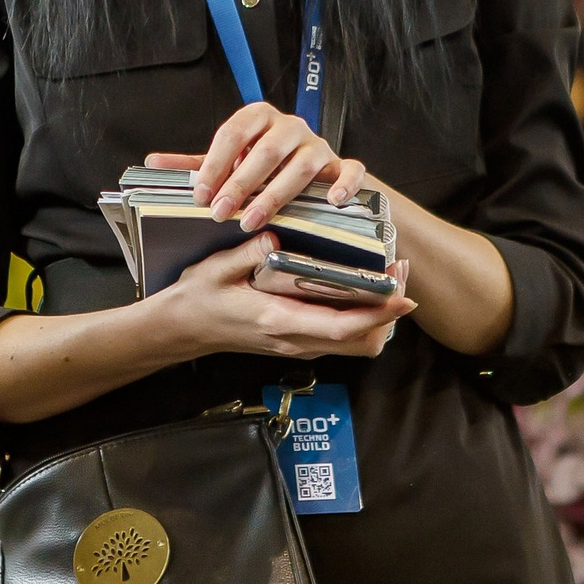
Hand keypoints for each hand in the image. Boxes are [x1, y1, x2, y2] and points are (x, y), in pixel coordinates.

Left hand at [145, 100, 365, 229]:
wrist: (312, 174)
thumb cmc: (262, 166)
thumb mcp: (228, 162)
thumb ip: (196, 164)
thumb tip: (151, 162)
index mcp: (258, 117)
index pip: (233, 133)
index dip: (215, 163)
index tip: (200, 194)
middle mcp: (290, 126)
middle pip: (267, 151)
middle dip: (241, 185)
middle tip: (220, 213)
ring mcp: (319, 145)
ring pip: (303, 165)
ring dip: (277, 194)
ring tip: (253, 221)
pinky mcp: (343, 165)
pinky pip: (350, 171)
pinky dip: (343, 184)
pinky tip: (331, 202)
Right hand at [152, 238, 414, 361]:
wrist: (182, 329)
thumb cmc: (199, 298)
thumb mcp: (216, 269)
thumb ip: (248, 253)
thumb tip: (277, 236)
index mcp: (278, 322)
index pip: (343, 327)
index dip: (378, 313)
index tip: (402, 293)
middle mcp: (295, 341)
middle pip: (363, 344)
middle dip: (389, 314)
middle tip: (398, 274)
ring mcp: (298, 346)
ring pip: (357, 345)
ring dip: (379, 318)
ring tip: (386, 278)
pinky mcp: (298, 343)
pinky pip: (343, 339)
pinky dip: (362, 319)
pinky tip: (360, 288)